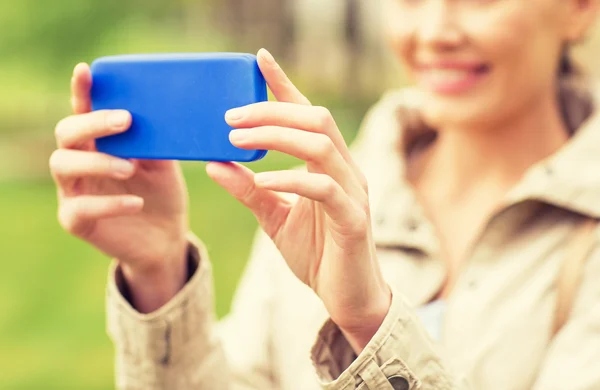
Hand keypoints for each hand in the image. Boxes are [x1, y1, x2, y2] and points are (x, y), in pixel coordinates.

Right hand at [50, 64, 188, 312]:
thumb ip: (155, 140)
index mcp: (99, 143)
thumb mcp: (164, 164)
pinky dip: (109, 203)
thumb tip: (162, 110)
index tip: (86, 70)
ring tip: (130, 167)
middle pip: (66, 133)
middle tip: (125, 120)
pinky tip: (136, 202)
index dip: (82, 91)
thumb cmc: (162, 194)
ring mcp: (74, 191)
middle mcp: (80, 163)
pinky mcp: (77, 221)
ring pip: (62, 166)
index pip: (85, 111)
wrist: (167, 238)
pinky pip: (80, 208)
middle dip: (92, 123)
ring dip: (96, 161)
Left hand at [207, 49, 390, 351]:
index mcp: (329, 165)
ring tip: (238, 140)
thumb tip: (214, 163)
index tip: (258, 60)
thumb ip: (249, 190)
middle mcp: (346, 170)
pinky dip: (290, 178)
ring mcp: (353, 192)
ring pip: (321, 145)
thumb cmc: (317, 253)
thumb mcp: (274, 217)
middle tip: (229, 117)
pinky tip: (260, 179)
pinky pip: (323, 188)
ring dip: (278, 137)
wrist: (347, 296)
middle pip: (315, 119)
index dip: (284, 85)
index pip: (307, 114)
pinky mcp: (354, 218)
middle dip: (271, 111)